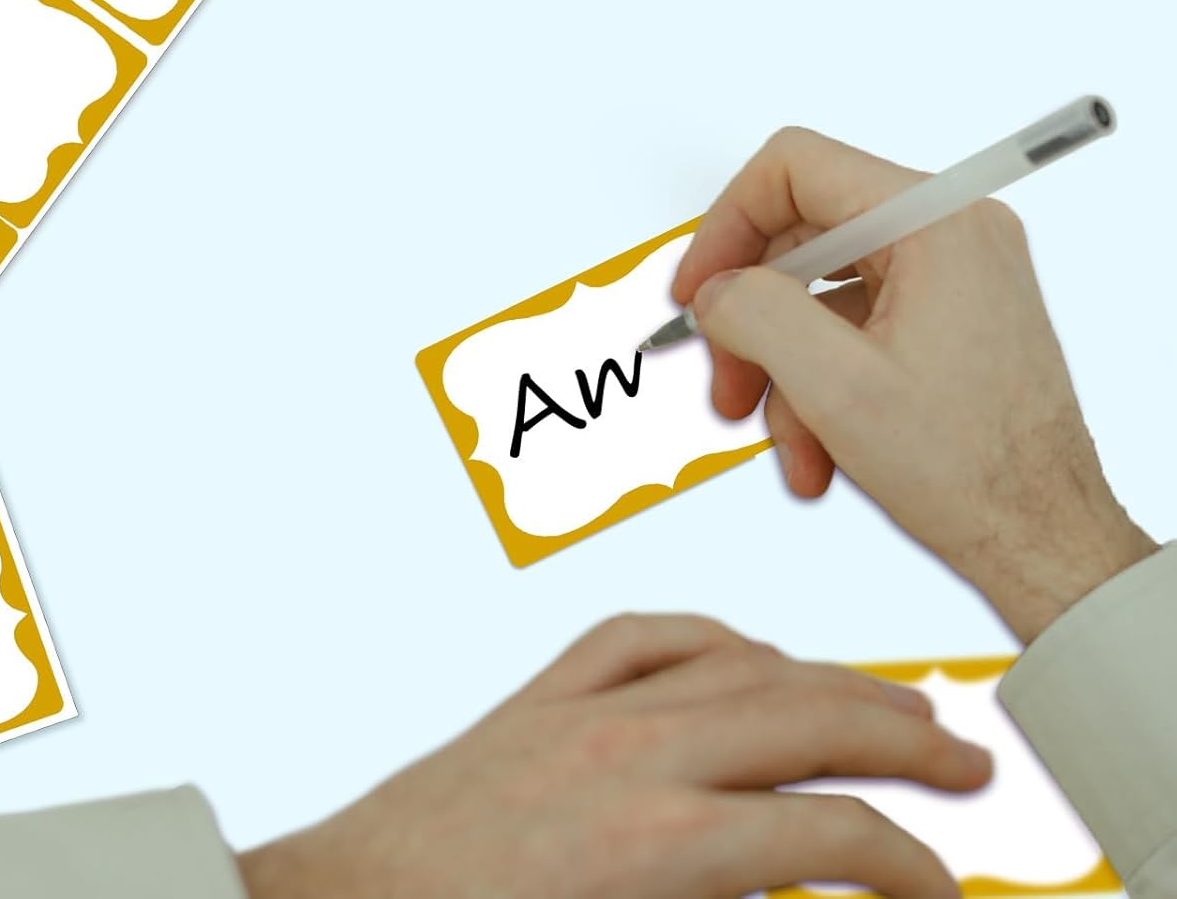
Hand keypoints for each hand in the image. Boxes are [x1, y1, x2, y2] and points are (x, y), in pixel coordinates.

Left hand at [239, 613, 989, 898]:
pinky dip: (710, 634)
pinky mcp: (540, 696)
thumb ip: (733, 898)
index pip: (830, 836)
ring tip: (888, 696)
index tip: (948, 882)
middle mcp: (633, 755)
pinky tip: (748, 647)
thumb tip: (806, 884)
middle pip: (803, 723)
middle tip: (967, 758)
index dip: (910, 862)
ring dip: (825, 676)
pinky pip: (641, 636)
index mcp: (660, 845)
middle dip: (901, 737)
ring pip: (737, 664)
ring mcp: (584, 710)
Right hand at [673, 127, 1155, 641]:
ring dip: (785, 368)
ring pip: (822, 293)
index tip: (700, 287)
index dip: (728, 225)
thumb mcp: (837, 388)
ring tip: (786, 441)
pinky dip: (822, 383)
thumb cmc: (980, 473)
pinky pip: (855, 326)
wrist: (1049, 543)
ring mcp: (955, 275)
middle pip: (803, 238)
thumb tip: (716, 290)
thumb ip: (756, 314)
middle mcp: (952, 233)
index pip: (795, 168)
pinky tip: (820, 449)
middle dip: (752, 319)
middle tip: (727, 377)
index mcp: (936, 223)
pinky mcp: (950, 315)